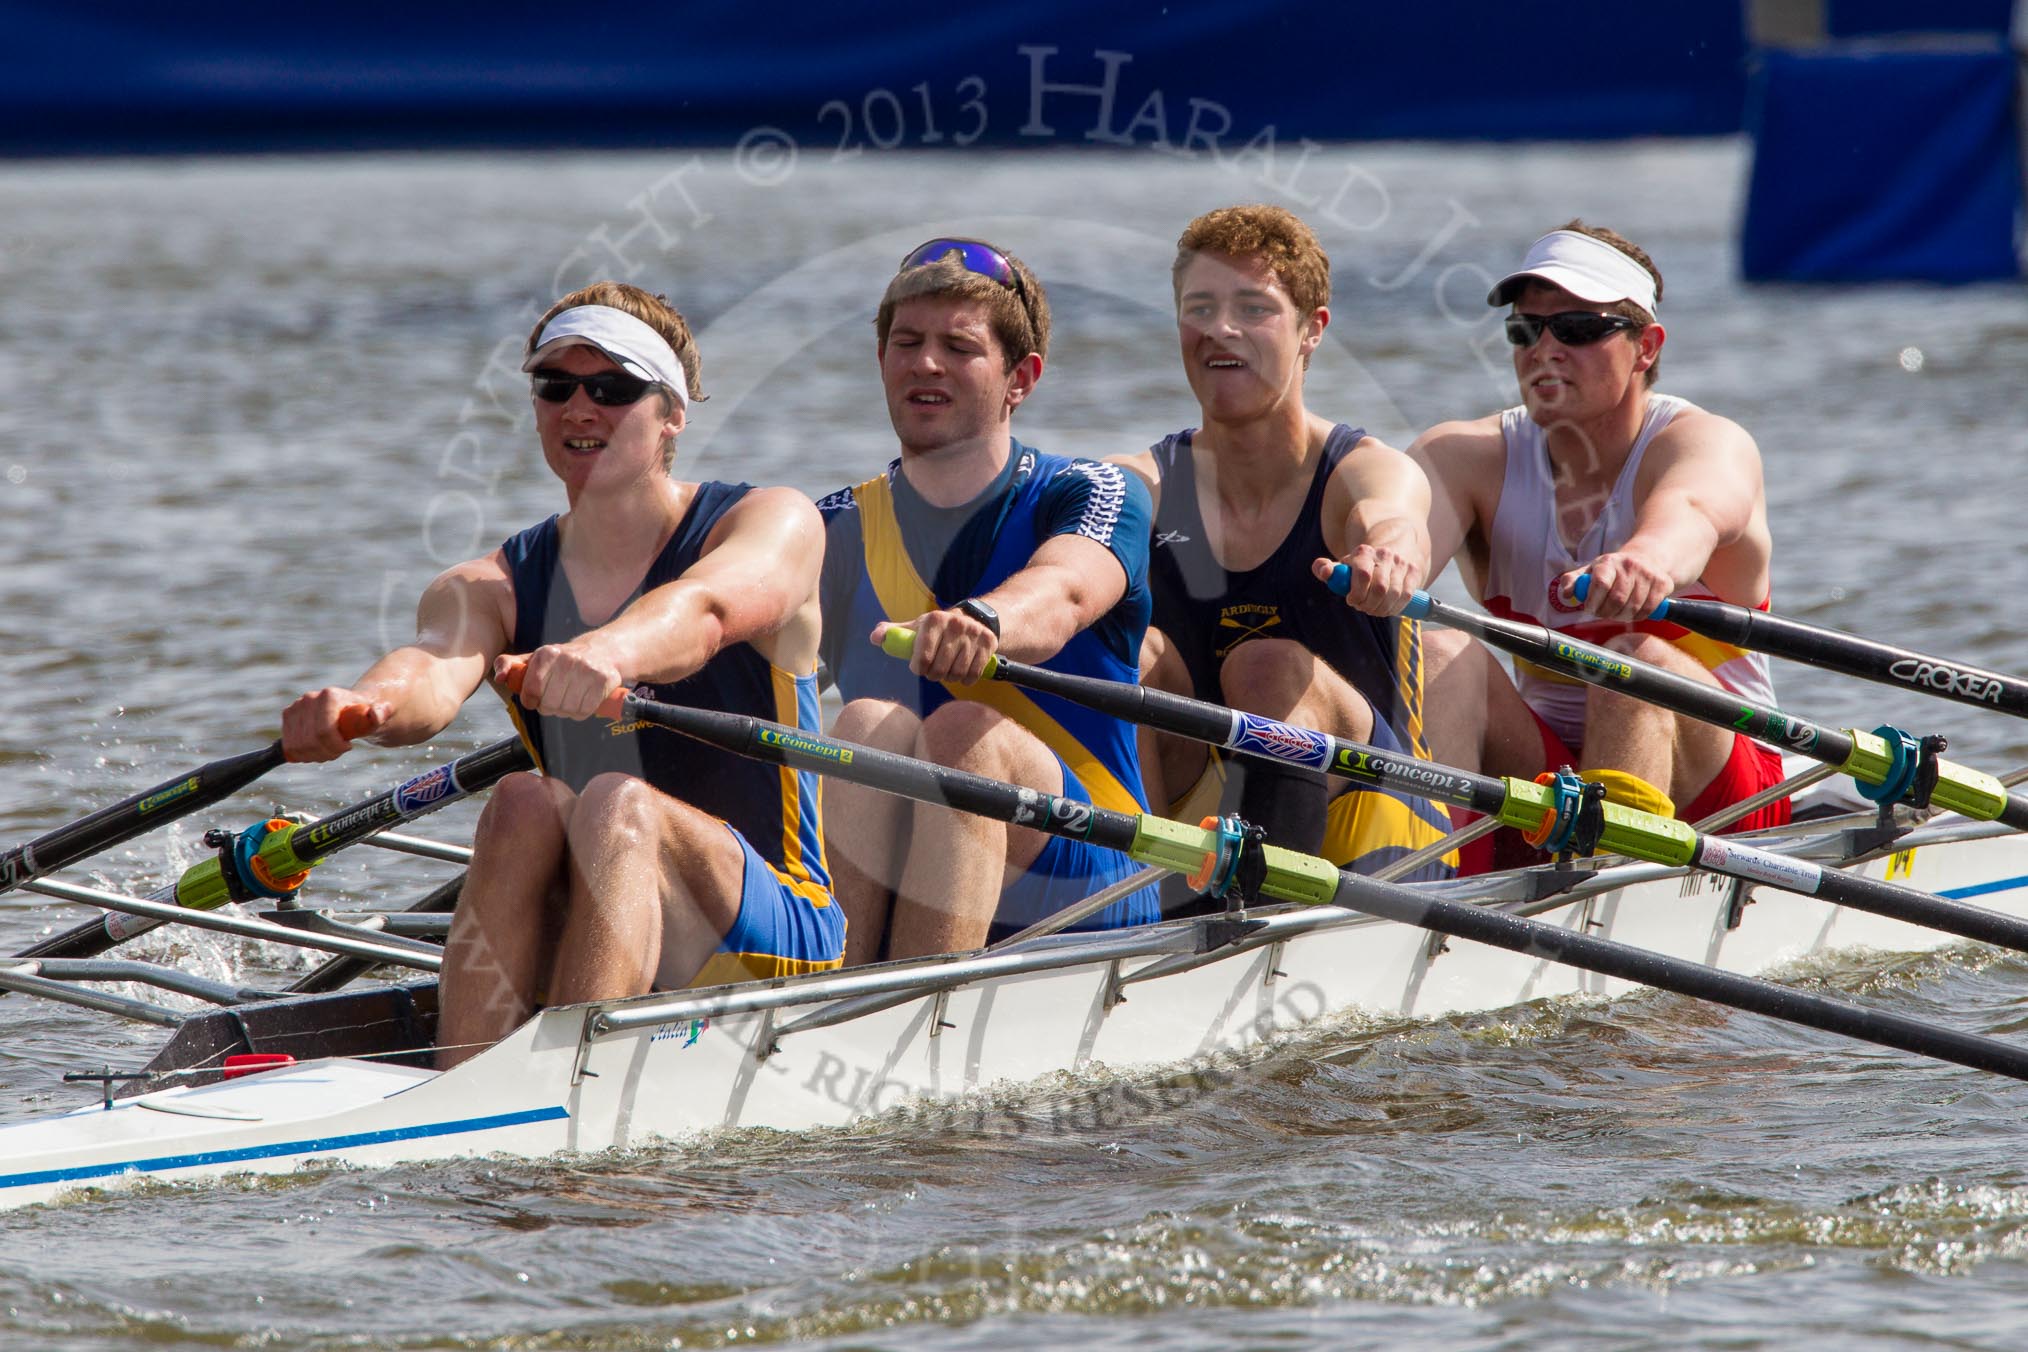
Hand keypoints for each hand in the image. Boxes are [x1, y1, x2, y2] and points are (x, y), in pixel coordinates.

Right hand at [281, 688, 390, 762]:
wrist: (352, 706)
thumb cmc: (365, 712)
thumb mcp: (379, 714)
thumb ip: (380, 714)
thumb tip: (375, 714)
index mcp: (329, 696)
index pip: (324, 731)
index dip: (334, 746)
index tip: (348, 746)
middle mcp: (309, 699)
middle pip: (310, 741)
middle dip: (327, 752)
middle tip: (340, 750)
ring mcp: (296, 708)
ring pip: (299, 747)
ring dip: (316, 754)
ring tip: (331, 748)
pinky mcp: (287, 717)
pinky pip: (290, 747)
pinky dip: (304, 754)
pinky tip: (318, 748)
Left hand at [498, 642, 626, 719]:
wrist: (602, 652)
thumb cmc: (563, 661)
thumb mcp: (534, 659)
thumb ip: (509, 665)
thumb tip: (499, 677)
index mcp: (547, 654)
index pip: (532, 690)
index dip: (531, 701)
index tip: (535, 700)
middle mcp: (567, 659)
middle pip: (549, 703)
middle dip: (550, 707)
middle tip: (555, 700)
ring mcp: (587, 669)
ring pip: (567, 709)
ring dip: (566, 711)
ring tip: (569, 700)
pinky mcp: (604, 680)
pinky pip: (585, 710)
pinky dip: (582, 712)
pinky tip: (582, 701)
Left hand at [876, 607, 997, 684]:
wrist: (973, 620)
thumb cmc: (937, 630)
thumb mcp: (916, 628)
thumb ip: (893, 633)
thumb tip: (875, 638)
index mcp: (934, 619)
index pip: (923, 656)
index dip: (919, 668)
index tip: (920, 668)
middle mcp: (955, 623)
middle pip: (940, 668)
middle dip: (934, 675)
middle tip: (934, 672)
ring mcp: (974, 633)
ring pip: (957, 672)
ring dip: (950, 678)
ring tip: (947, 671)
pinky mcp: (989, 642)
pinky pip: (974, 673)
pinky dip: (966, 679)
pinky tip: (962, 673)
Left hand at [1312, 544, 1416, 616]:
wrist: (1385, 556)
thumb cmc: (1357, 567)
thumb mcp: (1341, 567)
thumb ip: (1324, 569)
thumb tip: (1324, 572)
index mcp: (1363, 552)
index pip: (1363, 574)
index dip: (1357, 593)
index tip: (1351, 601)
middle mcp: (1384, 554)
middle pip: (1380, 587)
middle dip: (1369, 604)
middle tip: (1362, 608)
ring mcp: (1401, 562)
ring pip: (1394, 594)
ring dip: (1382, 608)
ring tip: (1373, 609)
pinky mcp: (1413, 571)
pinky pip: (1406, 595)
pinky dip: (1396, 608)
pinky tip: (1387, 609)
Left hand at [1561, 552, 1672, 621]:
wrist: (1644, 559)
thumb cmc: (1611, 570)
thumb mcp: (1589, 571)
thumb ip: (1573, 581)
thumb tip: (1566, 594)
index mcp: (1608, 562)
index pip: (1600, 583)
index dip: (1593, 601)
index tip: (1590, 609)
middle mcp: (1630, 565)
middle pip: (1617, 600)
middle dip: (1606, 613)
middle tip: (1602, 614)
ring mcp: (1648, 574)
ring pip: (1633, 608)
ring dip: (1621, 617)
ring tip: (1616, 613)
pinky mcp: (1663, 583)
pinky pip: (1648, 610)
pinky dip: (1637, 617)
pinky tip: (1631, 612)